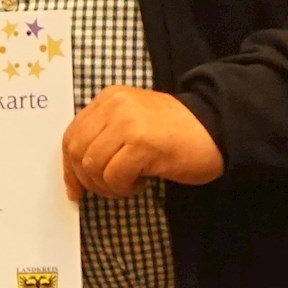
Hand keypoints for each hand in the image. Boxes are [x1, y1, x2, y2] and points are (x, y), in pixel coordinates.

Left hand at [62, 87, 224, 200]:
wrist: (217, 129)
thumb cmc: (176, 133)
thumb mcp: (133, 123)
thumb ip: (105, 136)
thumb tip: (75, 172)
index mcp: (110, 98)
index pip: (72, 136)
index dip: (69, 168)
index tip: (76, 189)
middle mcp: (115, 105)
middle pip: (78, 153)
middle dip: (89, 180)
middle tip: (112, 188)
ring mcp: (128, 123)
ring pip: (93, 167)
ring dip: (109, 186)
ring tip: (131, 183)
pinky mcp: (142, 143)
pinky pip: (115, 176)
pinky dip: (125, 188)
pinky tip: (142, 182)